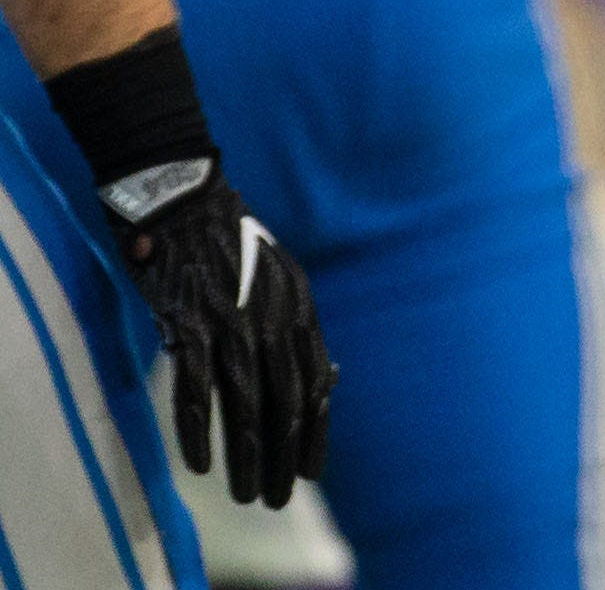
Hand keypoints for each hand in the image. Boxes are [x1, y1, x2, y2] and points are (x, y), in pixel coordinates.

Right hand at [99, 161, 333, 507]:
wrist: (182, 197)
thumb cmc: (229, 241)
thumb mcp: (280, 277)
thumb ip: (299, 326)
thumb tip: (330, 377)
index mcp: (299, 307)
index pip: (317, 383)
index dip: (317, 432)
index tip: (312, 471)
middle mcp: (273, 318)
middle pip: (287, 402)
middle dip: (286, 455)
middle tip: (280, 499)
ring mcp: (231, 321)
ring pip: (246, 402)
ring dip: (248, 455)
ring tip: (247, 495)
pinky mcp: (188, 323)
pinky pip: (196, 388)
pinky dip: (198, 430)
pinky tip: (198, 463)